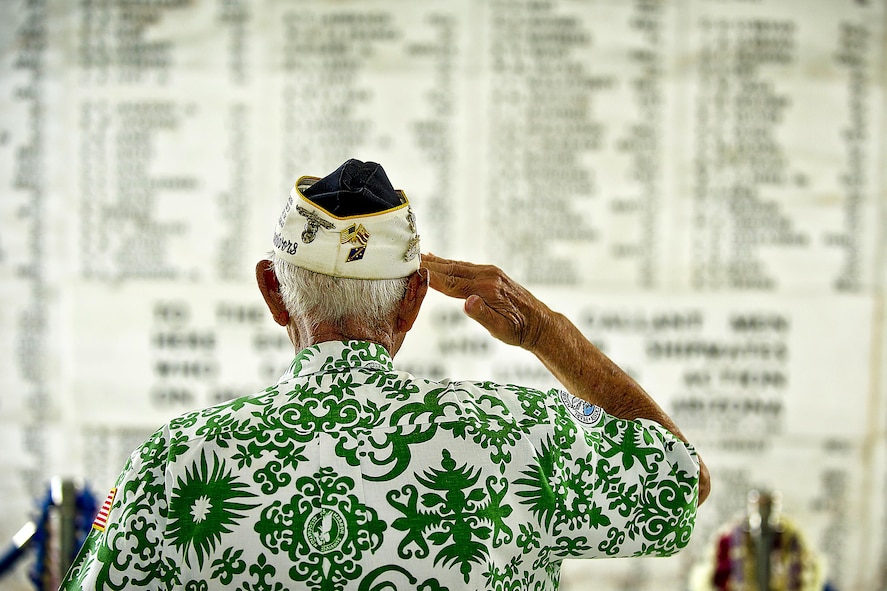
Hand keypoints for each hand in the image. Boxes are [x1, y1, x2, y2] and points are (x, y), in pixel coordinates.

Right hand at [420, 253, 549, 349]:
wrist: (538, 323)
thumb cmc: (519, 330)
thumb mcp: (501, 329)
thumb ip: (483, 316)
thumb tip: (467, 303)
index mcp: (487, 289)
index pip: (451, 282)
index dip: (430, 276)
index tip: (411, 270)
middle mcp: (488, 276)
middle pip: (451, 269)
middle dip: (428, 264)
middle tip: (406, 258)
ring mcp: (490, 272)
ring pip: (457, 266)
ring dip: (436, 261)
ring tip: (417, 256)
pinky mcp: (491, 274)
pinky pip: (464, 267)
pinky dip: (448, 264)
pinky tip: (439, 261)